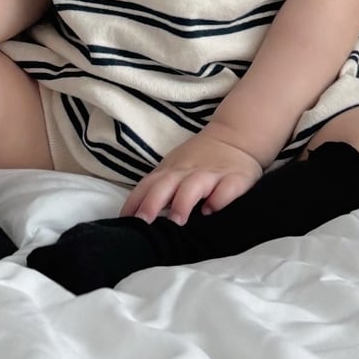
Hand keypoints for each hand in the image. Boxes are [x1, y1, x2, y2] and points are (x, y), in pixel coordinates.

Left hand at [120, 131, 263, 224]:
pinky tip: (211, 209)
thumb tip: (138, 215)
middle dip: (152, 202)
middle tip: (144, 223)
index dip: (134, 202)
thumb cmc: (198, 159)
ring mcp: (211, 175)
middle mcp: (187, 172)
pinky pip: (226, 189)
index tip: (123, 222)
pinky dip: (218, 199)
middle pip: (165, 185)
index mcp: (170, 171)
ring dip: (183, 202)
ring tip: (177, 221)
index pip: (147, 186)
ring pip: (193, 186)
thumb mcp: (175, 169)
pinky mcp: (235, 179)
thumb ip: (159, 188)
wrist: (235, 136)